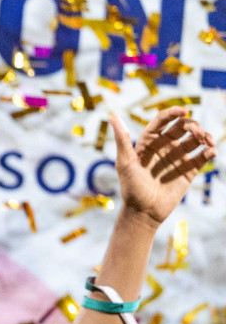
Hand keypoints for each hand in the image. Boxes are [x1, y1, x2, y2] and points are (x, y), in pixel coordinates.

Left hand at [111, 108, 215, 226]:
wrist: (143, 213)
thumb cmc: (131, 188)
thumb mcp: (124, 163)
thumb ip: (122, 139)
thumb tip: (113, 115)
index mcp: (149, 142)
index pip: (162, 121)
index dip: (173, 113)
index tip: (183, 110)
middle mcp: (164, 147)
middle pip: (183, 127)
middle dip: (192, 125)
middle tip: (196, 132)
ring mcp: (178, 157)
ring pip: (195, 140)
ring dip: (204, 136)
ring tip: (207, 141)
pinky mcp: (189, 170)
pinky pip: (202, 157)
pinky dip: (209, 151)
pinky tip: (211, 152)